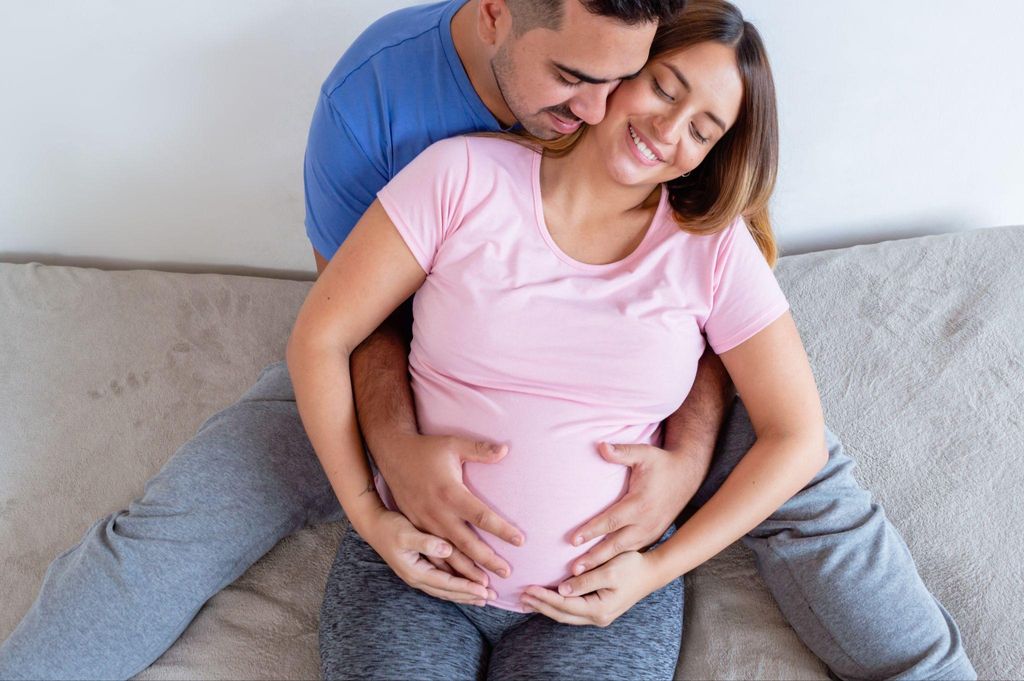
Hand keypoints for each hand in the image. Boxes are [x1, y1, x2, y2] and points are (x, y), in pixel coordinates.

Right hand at [361, 507, 498, 604]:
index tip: (485, 588)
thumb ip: (426, 542)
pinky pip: (442, 583)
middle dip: (470, 595)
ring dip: (464, 594)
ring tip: (483, 597)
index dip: (467, 587)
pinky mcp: (419, 568)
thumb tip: (446, 549)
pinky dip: (456, 587)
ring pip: (446, 590)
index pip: (447, 584)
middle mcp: (417, 577)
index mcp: (415, 571)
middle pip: (448, 591)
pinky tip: (466, 587)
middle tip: (492, 597)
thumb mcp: (406, 533)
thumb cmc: (389, 527)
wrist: (373, 525)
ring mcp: (417, 575)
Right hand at [372, 432, 524, 581]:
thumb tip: (505, 449)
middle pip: (467, 543)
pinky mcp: (416, 527)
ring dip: (467, 572)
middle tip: (507, 573)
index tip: (520, 541)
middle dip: (487, 560)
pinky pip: (432, 554)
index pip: (481, 516)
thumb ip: (479, 450)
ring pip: (448, 555)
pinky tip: (458, 580)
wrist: (392, 455)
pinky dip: (447, 569)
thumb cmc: (426, 449)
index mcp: (450, 493)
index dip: (501, 529)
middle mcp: (437, 513)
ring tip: (486, 587)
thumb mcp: (453, 444)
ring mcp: (425, 523)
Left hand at [519, 550, 661, 626]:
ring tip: (528, 601)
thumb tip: (562, 588)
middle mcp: (598, 617)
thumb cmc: (633, 566)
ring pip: (566, 615)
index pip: (564, 604)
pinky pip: (573, 611)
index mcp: (599, 608)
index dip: (544, 597)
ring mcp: (599, 616)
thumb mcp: (609, 570)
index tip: (527, 588)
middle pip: (562, 614)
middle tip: (520, 596)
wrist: (652, 572)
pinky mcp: (600, 609)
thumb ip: (585, 580)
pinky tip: (547, 600)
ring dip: (546, 607)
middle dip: (540, 605)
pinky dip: (557, 606)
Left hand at [567, 442, 703, 576]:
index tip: (573, 540)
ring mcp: (650, 532)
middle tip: (573, 571)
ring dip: (603, 564)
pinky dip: (616, 562)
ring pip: (623, 553)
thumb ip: (622, 451)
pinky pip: (631, 552)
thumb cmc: (661, 463)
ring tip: (581, 577)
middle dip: (594, 558)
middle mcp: (645, 523)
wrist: (687, 475)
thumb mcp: (644, 453)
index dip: (591, 530)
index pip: (611, 520)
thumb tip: (601, 446)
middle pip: (615, 545)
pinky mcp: (652, 536)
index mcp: (639, 504)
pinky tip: (600, 570)